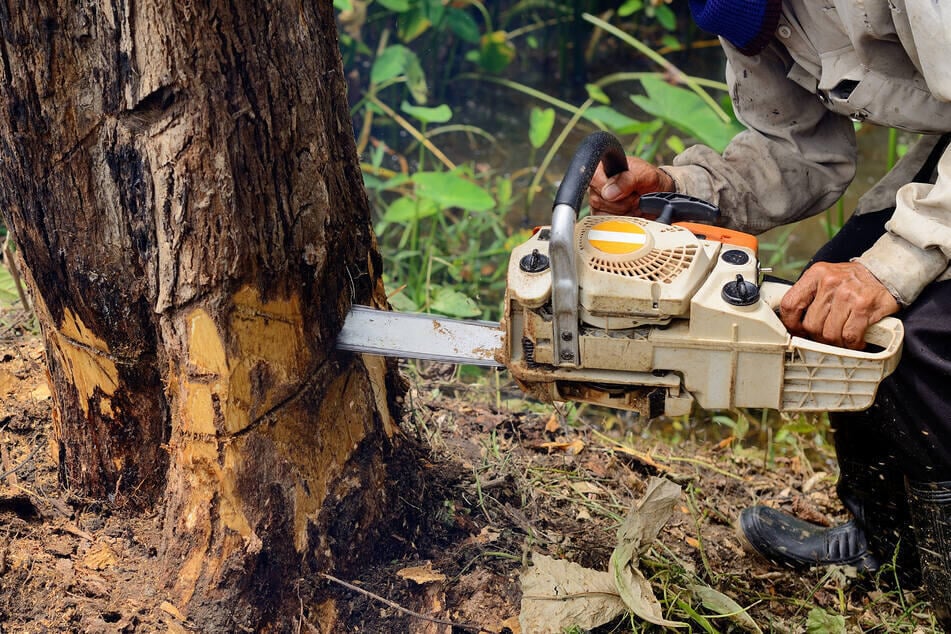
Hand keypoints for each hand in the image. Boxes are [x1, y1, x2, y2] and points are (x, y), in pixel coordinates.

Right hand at [588, 156, 674, 214]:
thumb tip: (609, 193)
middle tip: (636, 197)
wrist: (659, 197)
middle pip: (598, 201)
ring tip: (635, 205)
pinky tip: (631, 214)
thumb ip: (628, 180)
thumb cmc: (650, 182)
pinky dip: (622, 222)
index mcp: (604, 169)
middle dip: (622, 203)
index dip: (608, 188)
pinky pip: (605, 226)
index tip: (625, 191)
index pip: (593, 178)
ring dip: (624, 213)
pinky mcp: (602, 218)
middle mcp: (597, 186)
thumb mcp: (646, 176)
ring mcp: (598, 204)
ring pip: (603, 215)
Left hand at [779, 261, 899, 349]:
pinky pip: (849, 336)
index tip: (796, 331)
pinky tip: (856, 341)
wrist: (888, 272)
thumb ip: (811, 295)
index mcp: (816, 274)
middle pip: (811, 324)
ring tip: (842, 339)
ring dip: (836, 342)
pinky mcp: (863, 307)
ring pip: (829, 334)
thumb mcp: (828, 277)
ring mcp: (847, 295)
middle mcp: (830, 282)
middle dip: (818, 336)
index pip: (790, 304)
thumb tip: (796, 321)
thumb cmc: (856, 279)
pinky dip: (852, 344)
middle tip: (827, 336)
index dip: (791, 323)